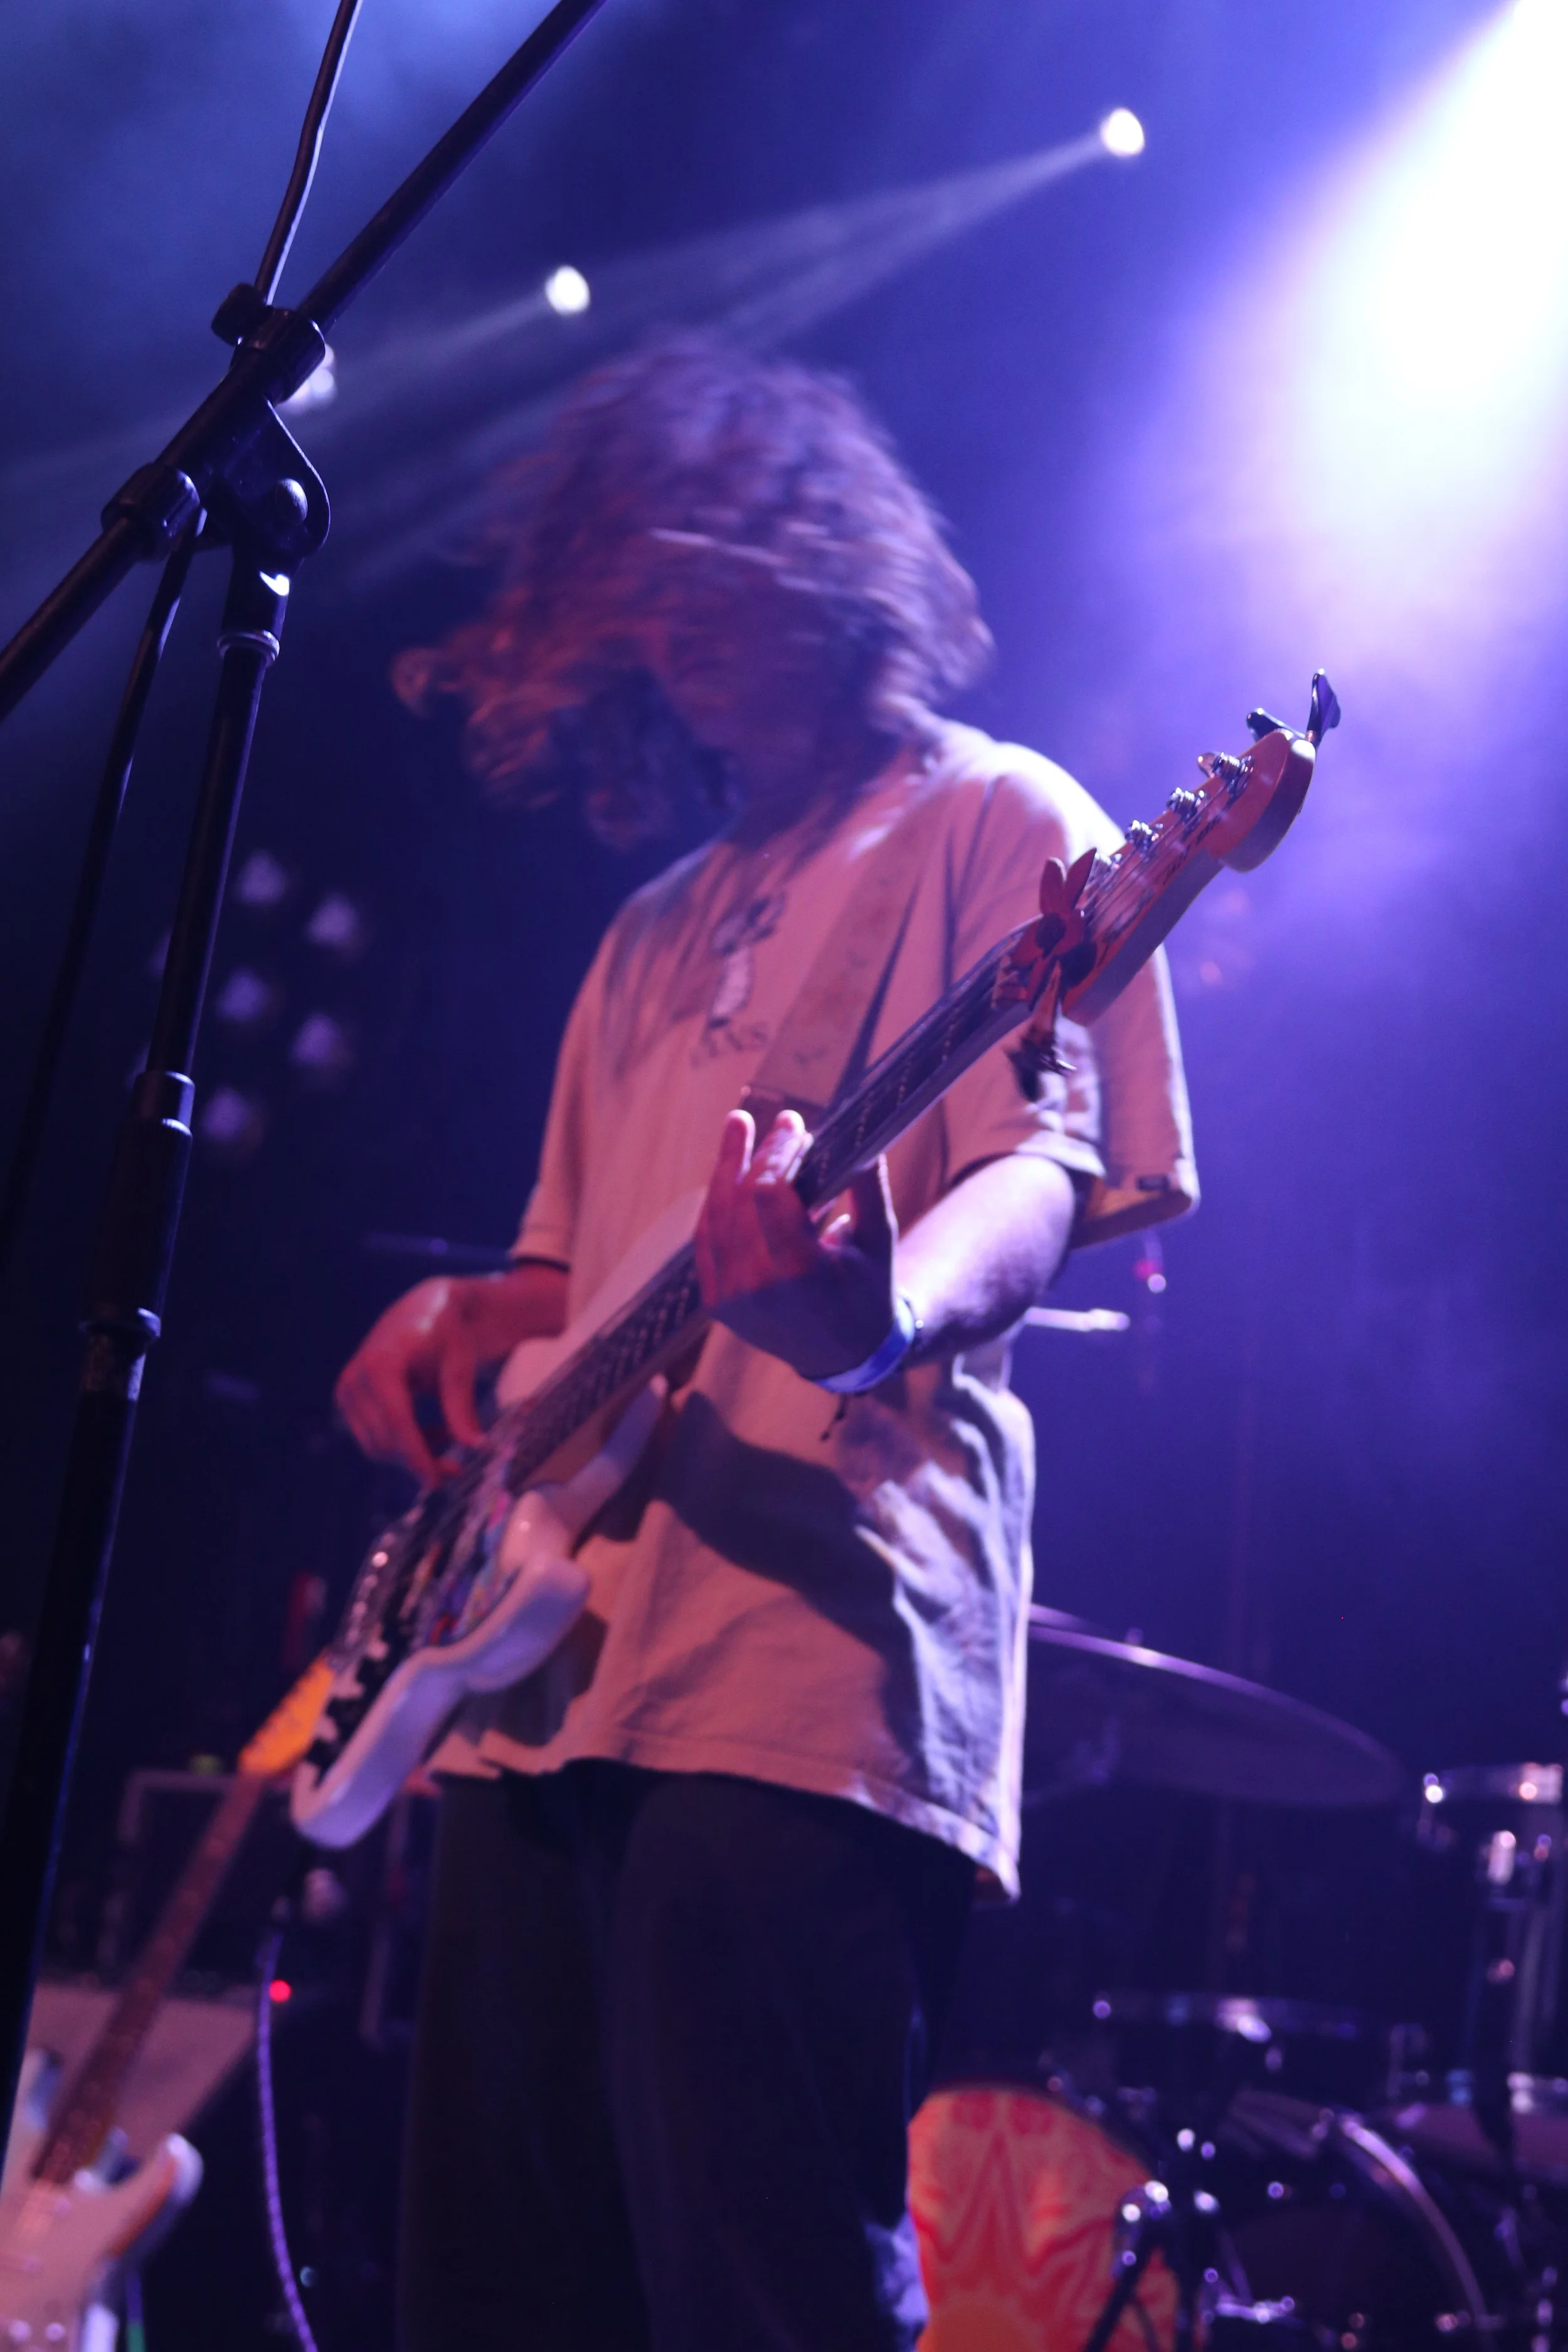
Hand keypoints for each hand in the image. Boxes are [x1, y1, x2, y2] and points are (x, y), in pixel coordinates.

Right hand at [334, 1265, 566, 1484]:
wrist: (426, 1309)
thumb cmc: (448, 1331)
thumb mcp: (460, 1362)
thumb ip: (462, 1404)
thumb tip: (473, 1447)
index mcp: (381, 1362)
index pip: (396, 1421)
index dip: (415, 1454)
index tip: (436, 1480)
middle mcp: (356, 1376)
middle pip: (384, 1439)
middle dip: (418, 1460)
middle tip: (456, 1469)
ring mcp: (348, 1389)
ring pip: (376, 1444)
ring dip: (412, 1453)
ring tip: (449, 1439)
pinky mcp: (349, 1399)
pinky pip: (373, 1436)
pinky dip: (403, 1443)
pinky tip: (433, 1433)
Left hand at [694, 1109, 900, 1381]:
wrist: (844, 1354)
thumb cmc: (868, 1290)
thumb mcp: (880, 1240)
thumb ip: (868, 1187)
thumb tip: (862, 1132)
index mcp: (801, 1273)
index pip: (770, 1194)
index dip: (778, 1152)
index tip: (794, 1123)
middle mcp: (758, 1288)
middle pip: (739, 1200)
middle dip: (755, 1153)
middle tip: (775, 1120)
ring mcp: (731, 1299)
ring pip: (715, 1216)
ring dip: (725, 1167)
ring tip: (738, 1127)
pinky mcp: (716, 1303)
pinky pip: (707, 1240)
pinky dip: (716, 1203)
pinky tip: (726, 1171)